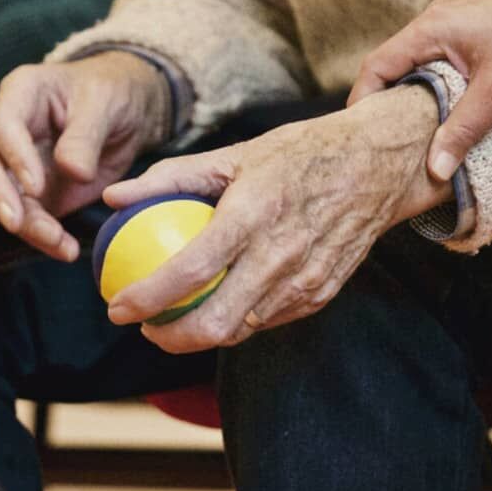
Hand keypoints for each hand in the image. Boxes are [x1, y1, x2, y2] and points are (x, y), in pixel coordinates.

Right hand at [0, 52, 169, 260]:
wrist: (128, 112)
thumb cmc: (112, 93)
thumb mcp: (106, 103)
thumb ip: (86, 135)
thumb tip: (72, 172)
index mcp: (21, 94)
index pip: (3, 126)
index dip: (15, 158)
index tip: (36, 186)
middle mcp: (6, 129)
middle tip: (17, 223)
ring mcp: (13, 164)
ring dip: (23, 225)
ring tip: (58, 242)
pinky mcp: (30, 193)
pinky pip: (24, 219)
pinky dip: (41, 238)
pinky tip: (65, 250)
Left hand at [102, 84, 450, 352]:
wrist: (378, 165)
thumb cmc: (301, 153)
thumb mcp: (236, 154)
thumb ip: (172, 178)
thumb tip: (113, 197)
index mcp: (253, 215)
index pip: (189, 272)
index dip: (146, 299)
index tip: (117, 307)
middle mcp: (280, 256)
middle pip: (214, 324)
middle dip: (169, 337)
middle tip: (146, 325)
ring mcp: (305, 281)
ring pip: (241, 330)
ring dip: (201, 333)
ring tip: (177, 316)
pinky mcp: (322, 294)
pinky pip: (269, 320)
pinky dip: (239, 319)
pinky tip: (222, 303)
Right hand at [348, 0, 491, 180]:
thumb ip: (462, 129)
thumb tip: (434, 169)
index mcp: (432, 27)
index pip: (378, 65)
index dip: (363, 101)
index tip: (360, 136)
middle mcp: (437, 21)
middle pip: (394, 66)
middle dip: (386, 104)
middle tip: (383, 143)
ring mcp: (456, 24)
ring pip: (419, 66)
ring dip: (414, 98)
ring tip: (412, 136)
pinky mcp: (474, 32)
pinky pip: (440, 63)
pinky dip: (435, 89)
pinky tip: (446, 115)